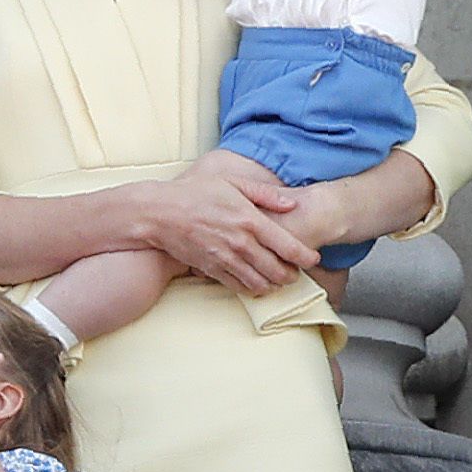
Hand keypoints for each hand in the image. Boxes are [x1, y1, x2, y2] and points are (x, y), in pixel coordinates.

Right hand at [136, 172, 311, 295]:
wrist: (158, 213)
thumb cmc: (194, 192)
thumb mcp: (232, 182)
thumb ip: (265, 194)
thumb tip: (292, 203)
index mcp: (250, 220)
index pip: (289, 246)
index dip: (306, 257)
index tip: (313, 259)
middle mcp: (241, 243)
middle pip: (279, 271)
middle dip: (292, 275)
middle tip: (296, 272)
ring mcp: (226, 260)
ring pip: (261, 284)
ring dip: (274, 285)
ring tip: (278, 279)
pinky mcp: (212, 270)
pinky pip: (240, 288)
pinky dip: (253, 289)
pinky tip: (256, 282)